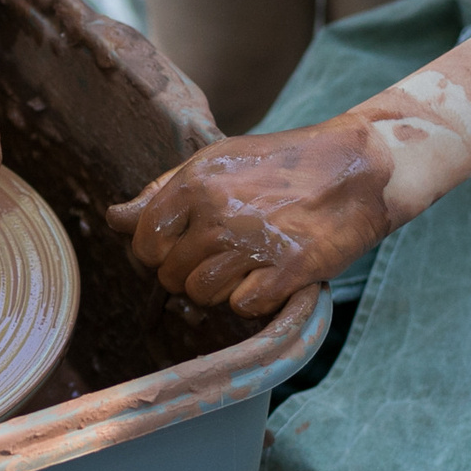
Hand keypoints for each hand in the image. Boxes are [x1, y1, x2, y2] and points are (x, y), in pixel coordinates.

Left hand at [104, 115, 390, 317]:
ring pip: (202, 295)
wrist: (359, 167)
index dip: (157, 255)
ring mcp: (252, 243)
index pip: (143, 243)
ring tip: (249, 264)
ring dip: (221, 289)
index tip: (182, 249)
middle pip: (170, 276)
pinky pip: (243, 307)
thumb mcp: (215, 163)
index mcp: (195, 183)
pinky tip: (271, 276)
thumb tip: (112, 218)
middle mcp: (218, 212)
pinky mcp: (287, 270)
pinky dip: (255, 299)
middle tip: (226, 255)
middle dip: (191, 274)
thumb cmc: (282, 166)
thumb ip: (161, 193)